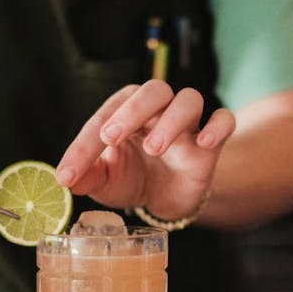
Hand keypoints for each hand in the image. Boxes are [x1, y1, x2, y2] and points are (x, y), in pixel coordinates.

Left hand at [56, 80, 235, 220]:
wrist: (166, 200)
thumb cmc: (133, 179)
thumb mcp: (105, 182)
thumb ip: (87, 177)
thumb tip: (67, 180)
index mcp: (124, 114)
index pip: (106, 117)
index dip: (84, 146)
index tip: (69, 173)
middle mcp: (157, 112)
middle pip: (153, 91)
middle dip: (132, 111)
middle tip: (112, 137)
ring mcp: (186, 126)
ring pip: (188, 100)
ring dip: (171, 120)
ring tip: (155, 148)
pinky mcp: (210, 144)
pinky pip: (225, 120)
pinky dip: (218, 126)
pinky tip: (206, 142)